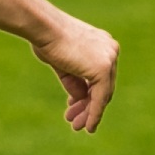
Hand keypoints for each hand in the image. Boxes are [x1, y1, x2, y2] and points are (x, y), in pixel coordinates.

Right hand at [32, 15, 119, 133]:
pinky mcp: (103, 69)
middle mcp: (110, 50)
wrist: (43, 27)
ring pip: (103, 94)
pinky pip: (100, 97)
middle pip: (103, 86)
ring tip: (77, 127)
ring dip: (90, 112)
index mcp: (102, 44)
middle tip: (76, 121)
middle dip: (88, 105)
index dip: (87, 93)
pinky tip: (88, 125)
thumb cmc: (46, 38)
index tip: (74, 105)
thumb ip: (74, 79)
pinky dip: (94, 112)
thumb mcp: (62, 62)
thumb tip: (81, 98)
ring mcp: (109, 59)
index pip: (100, 75)